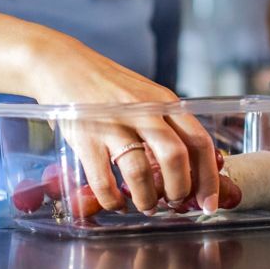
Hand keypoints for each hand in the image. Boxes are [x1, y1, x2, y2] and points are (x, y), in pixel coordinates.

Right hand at [27, 32, 220, 214]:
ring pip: (141, 172)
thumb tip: (187, 169)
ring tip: (146, 205)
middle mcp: (141, 111)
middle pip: (175, 156)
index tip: (209, 202)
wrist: (60, 63)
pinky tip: (115, 203)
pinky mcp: (84, 137)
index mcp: (162, 101)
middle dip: (180, 190)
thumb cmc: (104, 84)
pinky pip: (104, 180)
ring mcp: (112, 124)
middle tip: (175, 204)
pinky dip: (113, 200)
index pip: (198, 140)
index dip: (209, 177)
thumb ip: (164, 124)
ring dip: (147, 199)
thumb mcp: (143, 96)